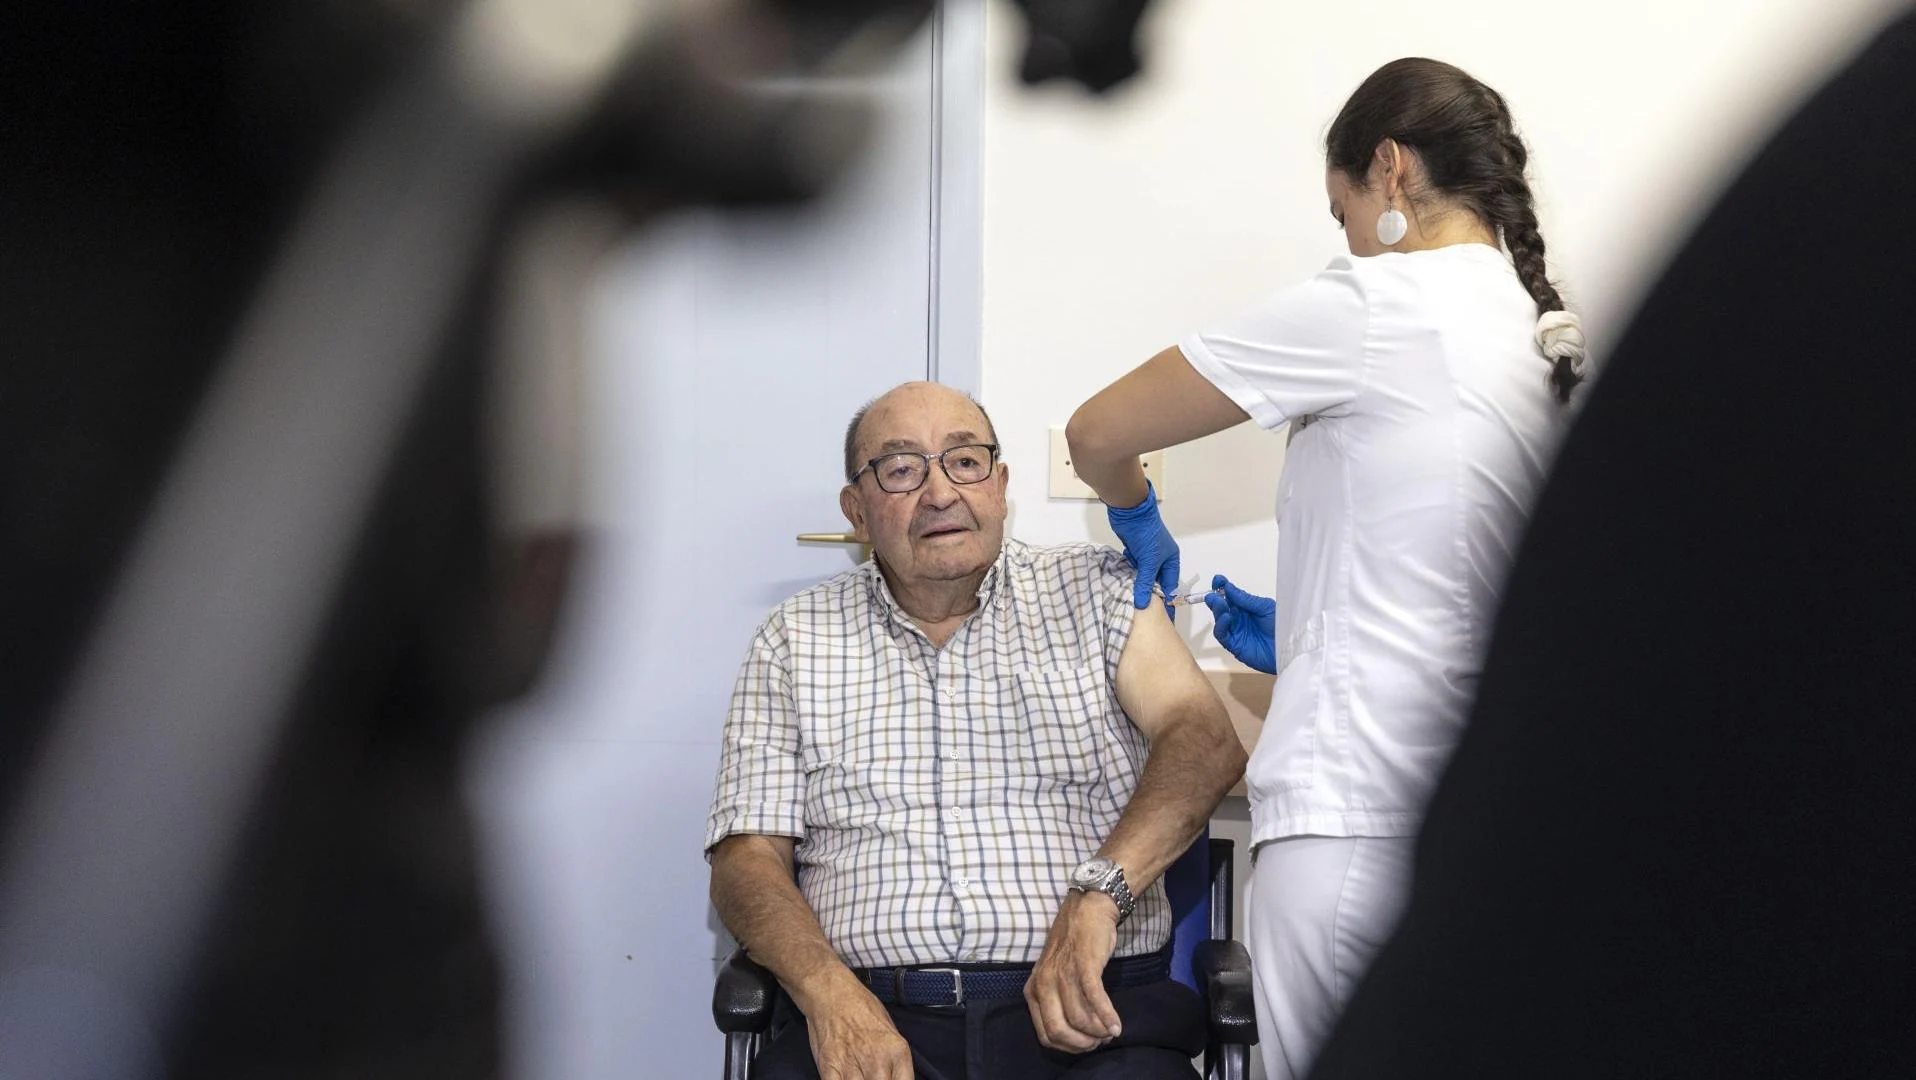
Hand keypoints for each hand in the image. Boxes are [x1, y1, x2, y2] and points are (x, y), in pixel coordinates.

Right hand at [805, 983, 913, 1079]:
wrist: (832, 993)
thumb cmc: (861, 1007)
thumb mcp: (891, 1030)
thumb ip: (895, 1060)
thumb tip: (896, 1078)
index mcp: (897, 1051)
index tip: (889, 1079)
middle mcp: (878, 1061)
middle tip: (872, 1075)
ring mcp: (853, 1066)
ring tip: (858, 1075)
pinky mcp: (830, 1067)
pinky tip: (844, 1078)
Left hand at [1024, 890, 1122, 1053]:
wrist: (1088, 909)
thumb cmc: (1074, 944)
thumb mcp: (1054, 975)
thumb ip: (1058, 1000)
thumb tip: (1078, 1033)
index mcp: (1033, 990)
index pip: (1045, 1034)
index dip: (1068, 1046)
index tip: (1086, 1045)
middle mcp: (1043, 984)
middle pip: (1058, 1031)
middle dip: (1081, 1044)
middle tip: (1098, 1042)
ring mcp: (1062, 974)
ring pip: (1078, 1019)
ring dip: (1097, 1032)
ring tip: (1110, 1033)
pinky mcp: (1084, 966)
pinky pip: (1095, 1000)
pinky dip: (1107, 1017)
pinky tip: (1116, 1026)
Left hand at [1105, 482, 1179, 614]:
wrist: (1130, 510)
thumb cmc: (1146, 534)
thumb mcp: (1148, 561)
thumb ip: (1145, 583)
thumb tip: (1142, 605)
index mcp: (1171, 560)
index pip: (1170, 587)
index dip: (1166, 603)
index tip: (1163, 620)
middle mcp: (1161, 560)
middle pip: (1155, 583)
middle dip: (1149, 596)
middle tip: (1143, 616)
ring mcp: (1146, 556)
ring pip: (1142, 577)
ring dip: (1137, 587)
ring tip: (1131, 605)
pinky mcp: (1133, 553)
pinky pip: (1132, 570)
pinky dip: (1128, 577)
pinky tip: (1122, 588)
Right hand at [1204, 574, 1276, 673]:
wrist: (1289, 648)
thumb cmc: (1282, 627)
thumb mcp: (1266, 607)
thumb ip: (1246, 599)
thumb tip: (1229, 587)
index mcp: (1247, 608)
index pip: (1231, 596)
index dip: (1222, 587)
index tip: (1218, 580)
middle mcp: (1239, 619)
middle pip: (1222, 607)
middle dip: (1215, 598)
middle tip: (1213, 593)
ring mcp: (1236, 631)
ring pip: (1219, 620)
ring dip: (1217, 610)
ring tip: (1218, 602)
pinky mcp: (1235, 645)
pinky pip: (1222, 635)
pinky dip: (1221, 626)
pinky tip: (1226, 618)